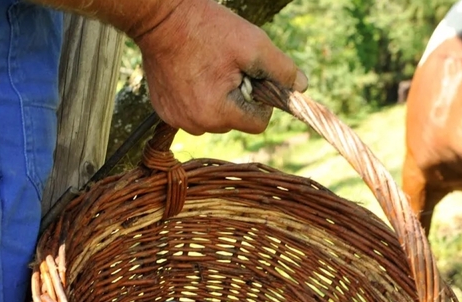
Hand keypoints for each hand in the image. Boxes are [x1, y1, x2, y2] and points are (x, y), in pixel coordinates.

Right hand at [133, 0, 307, 134]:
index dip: (261, 100)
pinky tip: (190, 72)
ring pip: (213, 119)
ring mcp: (176, 120)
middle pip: (235, 122)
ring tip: (207, 68)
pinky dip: (196, 96)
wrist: (159, 17)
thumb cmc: (207, 28)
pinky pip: (192, 112)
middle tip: (226, 67)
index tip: (250, 77)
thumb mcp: (253, 44)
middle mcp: (196, 125)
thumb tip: (302, 87)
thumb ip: (282, 69)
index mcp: (219, 114)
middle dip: (237, 98)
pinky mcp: (164, 111)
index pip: (258, 123)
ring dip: (217, 98)